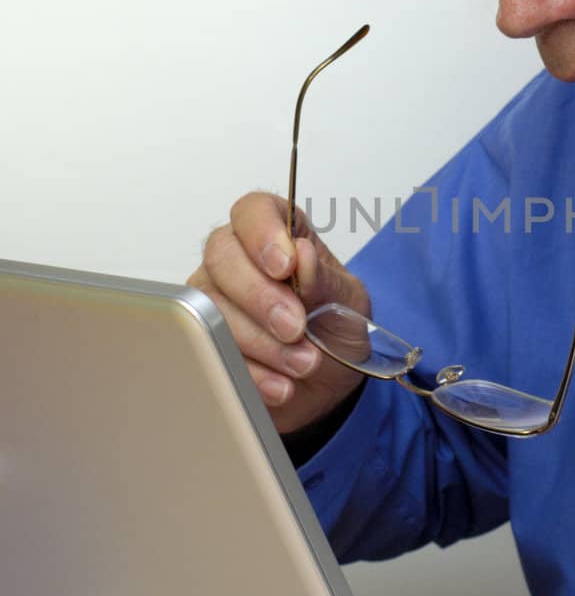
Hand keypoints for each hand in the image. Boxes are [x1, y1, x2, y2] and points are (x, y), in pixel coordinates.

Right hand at [188, 192, 370, 434]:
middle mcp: (237, 260)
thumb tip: (302, 256)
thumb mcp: (347, 302)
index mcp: (276, 234)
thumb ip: (325, 280)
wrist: (329, 383)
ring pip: (212, 308)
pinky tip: (280, 384)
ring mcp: (213, 301)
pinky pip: (210, 352)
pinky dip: (251, 373)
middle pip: (222, 257)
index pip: (253, 211)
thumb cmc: (335, 328)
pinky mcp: (205, 342)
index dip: (263, 234)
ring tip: (303, 363)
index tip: (285, 266)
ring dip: (261, 342)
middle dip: (260, 297)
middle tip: (295, 327)